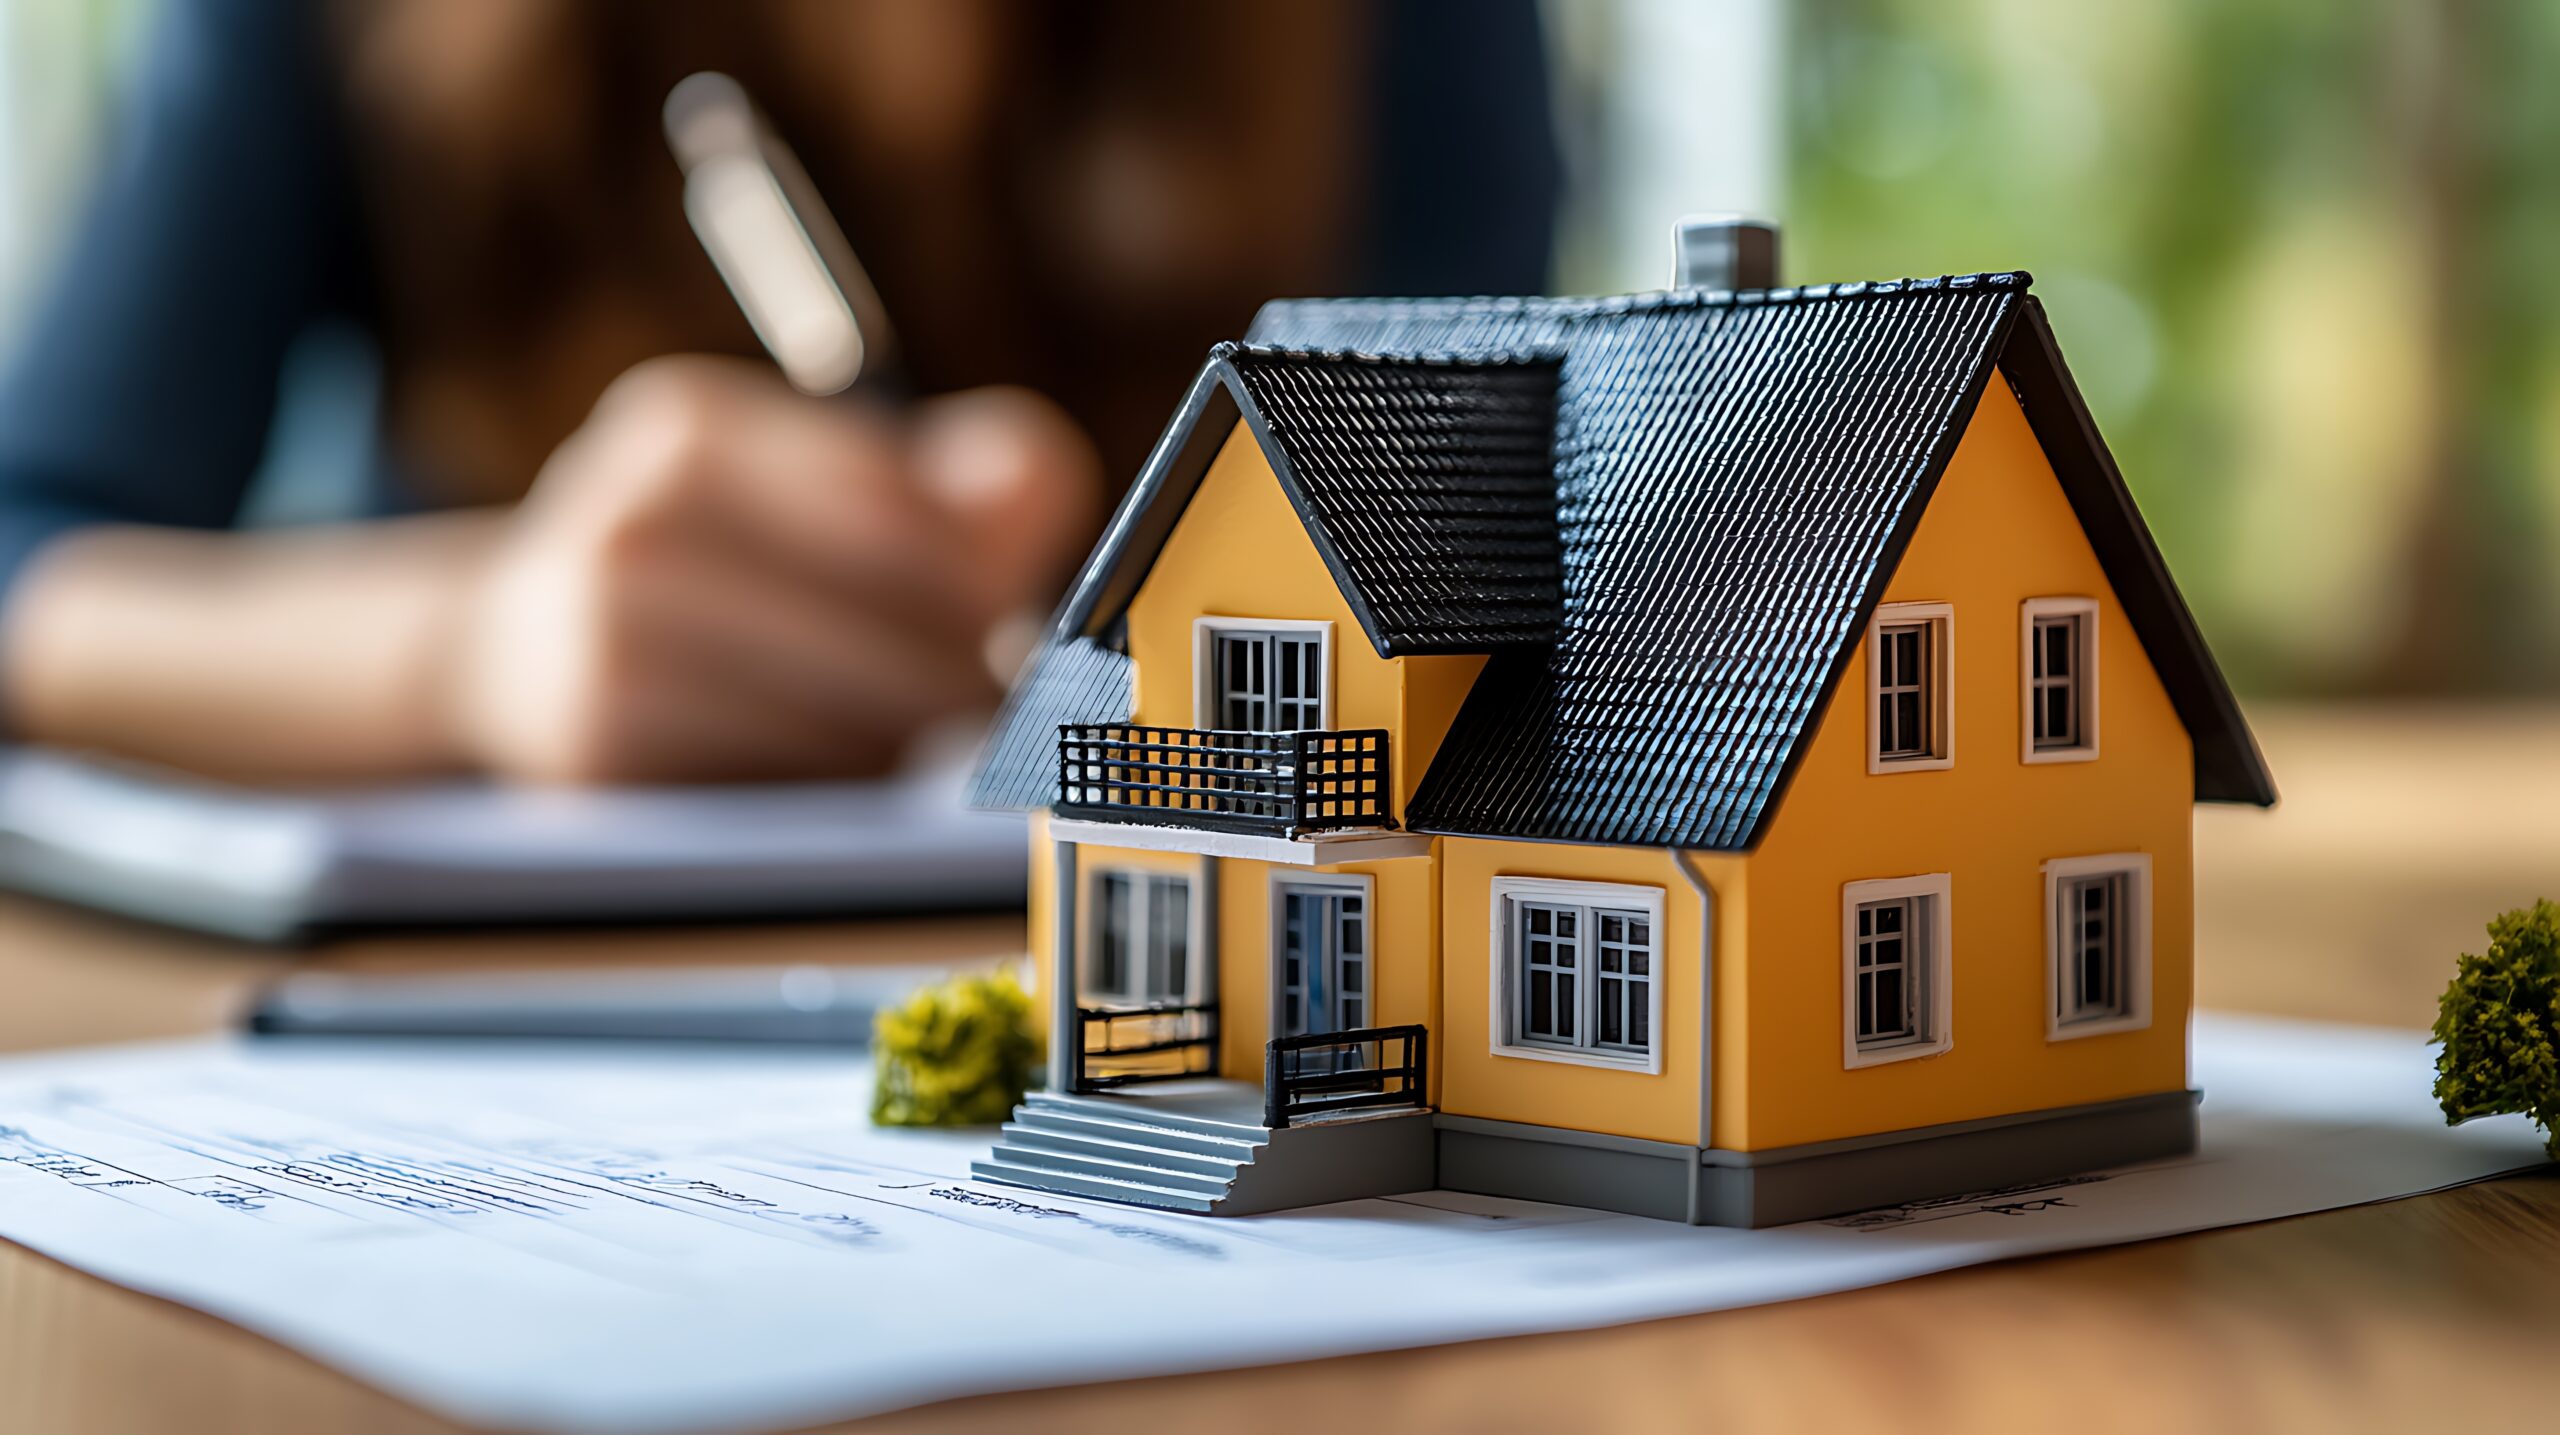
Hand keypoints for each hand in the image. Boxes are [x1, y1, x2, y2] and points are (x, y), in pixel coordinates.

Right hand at [445, 356, 1098, 783]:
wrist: (510, 654)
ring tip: (911, 737)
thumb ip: (955, 484)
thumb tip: (1039, 489)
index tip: (1009, 628)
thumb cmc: (719, 565)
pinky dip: (843, 791)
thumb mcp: (816, 484)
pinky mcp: (605, 756)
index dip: (984, 586)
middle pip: (900, 622)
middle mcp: (634, 521)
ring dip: (915, 744)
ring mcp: (605, 642)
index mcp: (692, 429)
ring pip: (861, 720)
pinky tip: (836, 773)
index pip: (905, 515)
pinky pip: (796, 788)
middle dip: (968, 674)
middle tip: (996, 707)